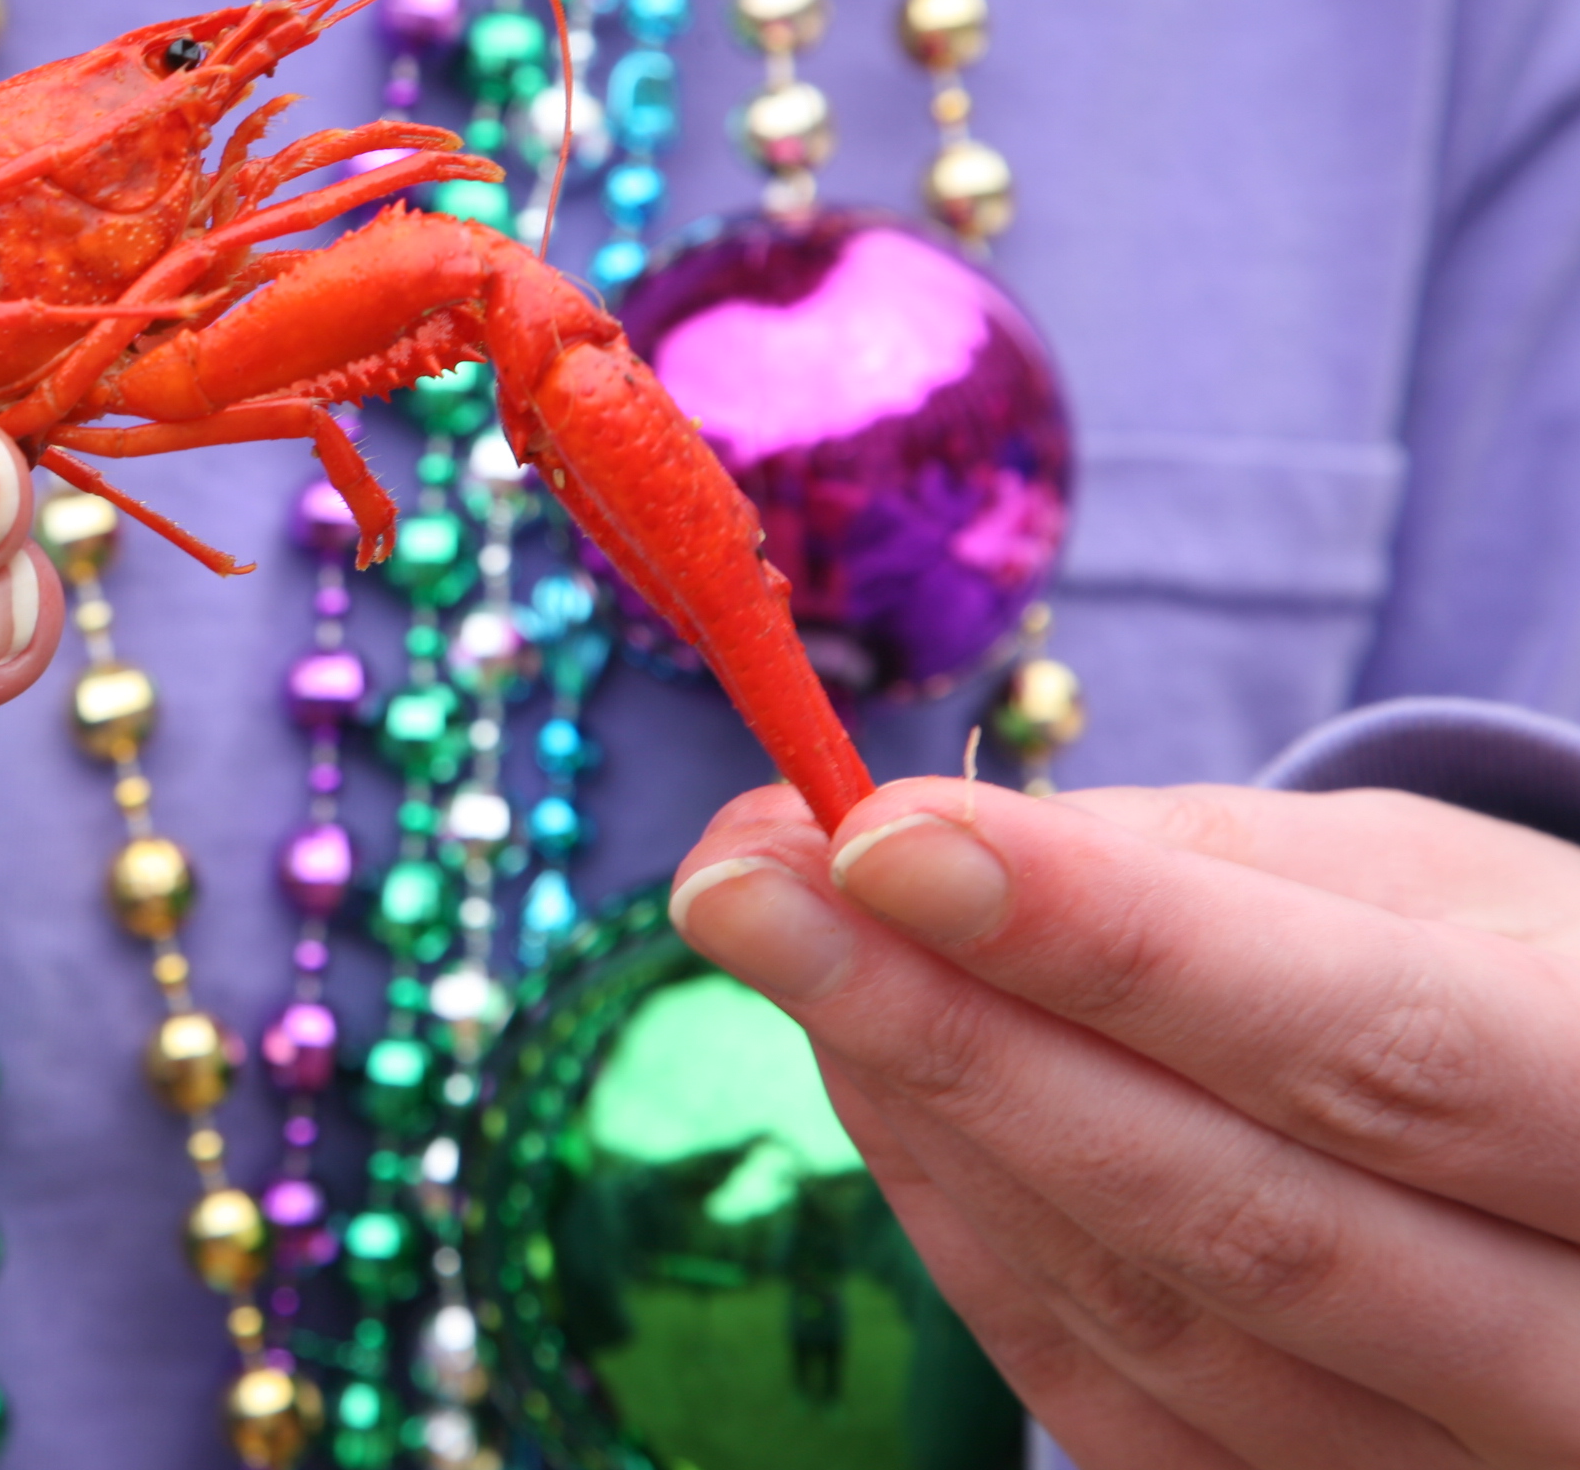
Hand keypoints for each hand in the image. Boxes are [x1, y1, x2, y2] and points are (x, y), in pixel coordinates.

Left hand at [670, 772, 1579, 1468]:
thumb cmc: (1505, 983)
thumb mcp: (1413, 884)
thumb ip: (1170, 865)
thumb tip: (880, 842)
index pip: (1368, 1050)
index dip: (1109, 945)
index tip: (877, 836)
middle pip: (1240, 1217)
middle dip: (954, 1035)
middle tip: (740, 885)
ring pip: (1155, 1324)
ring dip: (931, 1123)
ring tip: (780, 943)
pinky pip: (1112, 1406)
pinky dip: (966, 1236)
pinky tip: (864, 1082)